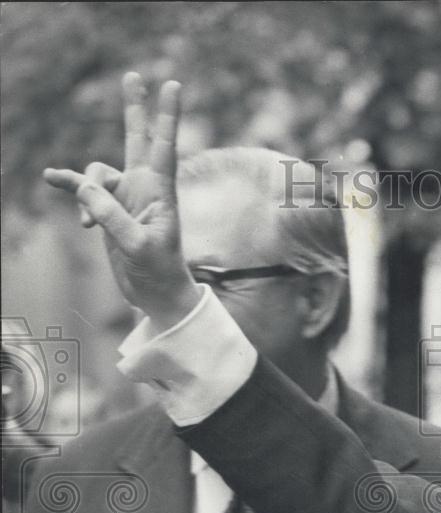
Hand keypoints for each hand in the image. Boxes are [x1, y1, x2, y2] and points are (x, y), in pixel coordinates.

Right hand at [43, 73, 199, 329]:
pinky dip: (69, 186)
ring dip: (85, 192)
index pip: (164, 145)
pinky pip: (83, 190)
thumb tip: (86, 188)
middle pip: (137, 138)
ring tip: (87, 226)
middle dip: (135, 109)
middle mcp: (145, 186)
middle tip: (134, 75)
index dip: (167, 115)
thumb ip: (112, 217)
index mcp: (161, 191)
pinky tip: (51, 179)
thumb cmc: (158, 271)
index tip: (173, 84)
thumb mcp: (137, 246)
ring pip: (97, 173)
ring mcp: (126, 196)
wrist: (155, 292)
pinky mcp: (109, 209)